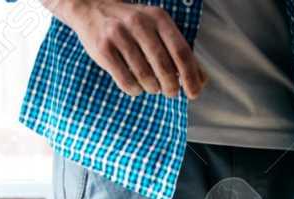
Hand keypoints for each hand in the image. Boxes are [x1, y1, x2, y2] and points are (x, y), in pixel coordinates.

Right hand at [49, 0, 206, 97]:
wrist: (91, 8)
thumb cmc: (133, 26)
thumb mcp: (158, 29)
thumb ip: (179, 52)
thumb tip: (201, 81)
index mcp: (158, 18)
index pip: (182, 52)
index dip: (191, 77)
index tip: (193, 94)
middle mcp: (139, 24)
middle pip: (165, 68)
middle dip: (171, 87)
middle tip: (170, 92)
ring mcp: (119, 35)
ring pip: (145, 78)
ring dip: (152, 88)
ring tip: (152, 86)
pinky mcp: (103, 49)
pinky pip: (126, 82)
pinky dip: (135, 90)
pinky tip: (136, 86)